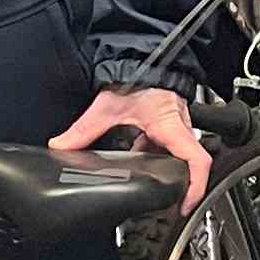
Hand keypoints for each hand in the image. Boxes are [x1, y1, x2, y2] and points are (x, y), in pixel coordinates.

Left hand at [51, 85, 211, 212]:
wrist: (142, 54)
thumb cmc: (137, 73)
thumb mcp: (108, 105)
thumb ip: (84, 129)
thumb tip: (62, 145)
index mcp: (170, 126)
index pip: (197, 161)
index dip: (197, 187)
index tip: (186, 205)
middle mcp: (179, 127)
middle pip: (191, 165)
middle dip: (182, 187)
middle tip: (169, 206)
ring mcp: (177, 124)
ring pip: (181, 156)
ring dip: (170, 172)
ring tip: (155, 189)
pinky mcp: (170, 122)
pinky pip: (171, 145)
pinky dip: (160, 156)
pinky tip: (142, 160)